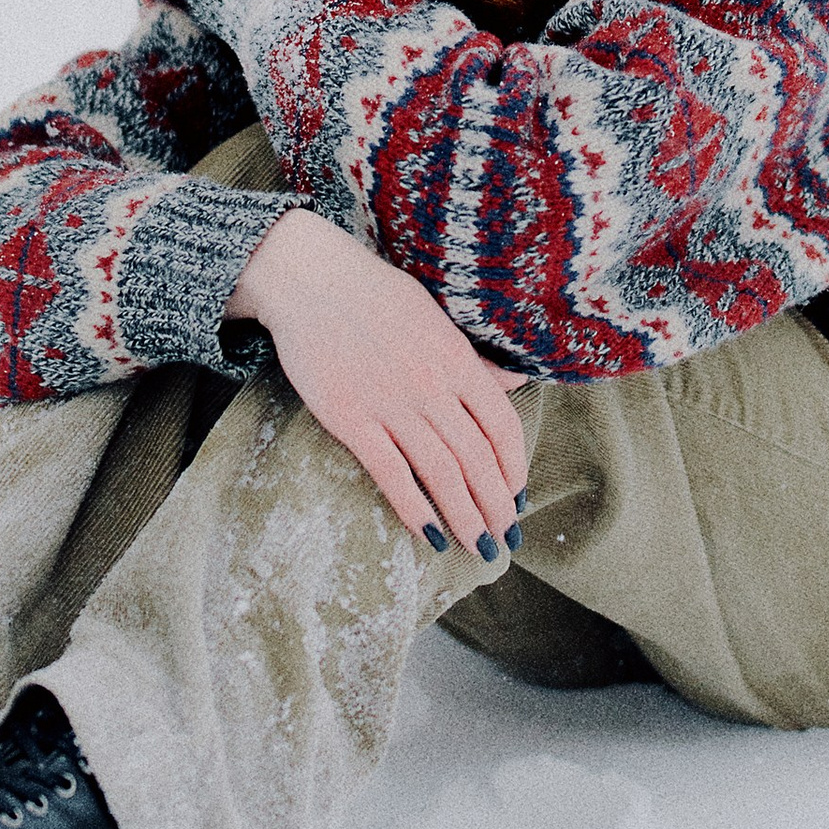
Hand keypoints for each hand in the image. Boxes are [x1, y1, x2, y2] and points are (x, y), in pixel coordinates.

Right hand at [227, 210, 525, 554]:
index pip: (502, 425)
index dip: (514, 468)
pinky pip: (390, 472)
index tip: (518, 497)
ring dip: (465, 517)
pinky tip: (430, 534)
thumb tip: (516, 381)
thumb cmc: (374, 295)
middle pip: (476, 458)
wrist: (310, 280)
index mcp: (456, 358)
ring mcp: (390, 403)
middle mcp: (430, 384)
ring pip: (440, 473)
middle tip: (505, 541)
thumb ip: (473, 358)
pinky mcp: (350, 417)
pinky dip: (414, 508)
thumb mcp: (435, 317)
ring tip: (479, 548)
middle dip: (496, 507)